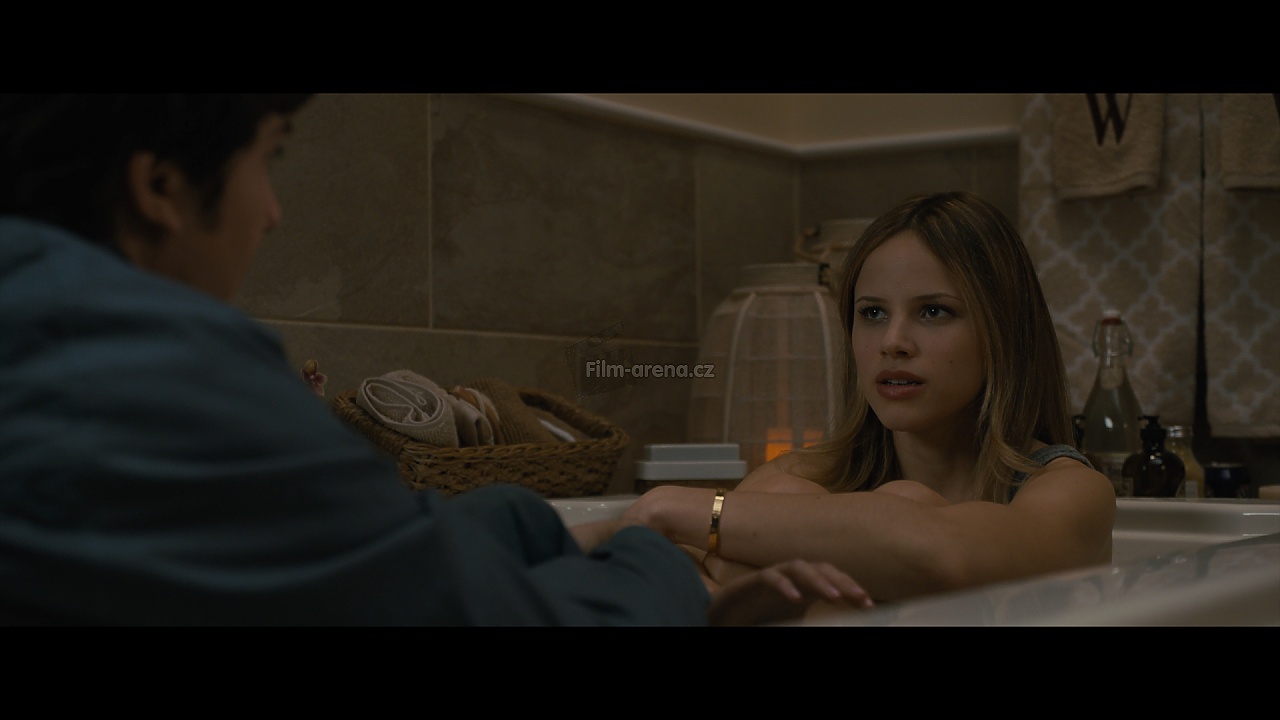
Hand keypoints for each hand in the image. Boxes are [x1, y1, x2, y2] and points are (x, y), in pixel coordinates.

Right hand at [707, 558, 873, 626]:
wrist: (719, 622)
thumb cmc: (756, 623)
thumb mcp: (791, 626)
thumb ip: (812, 624)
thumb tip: (839, 627)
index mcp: (802, 590)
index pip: (832, 581)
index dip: (851, 588)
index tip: (869, 605)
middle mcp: (789, 580)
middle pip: (820, 568)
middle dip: (842, 581)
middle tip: (861, 598)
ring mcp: (769, 579)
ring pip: (797, 566)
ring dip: (817, 579)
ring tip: (834, 597)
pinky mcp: (748, 584)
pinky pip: (769, 576)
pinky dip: (783, 585)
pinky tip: (796, 599)